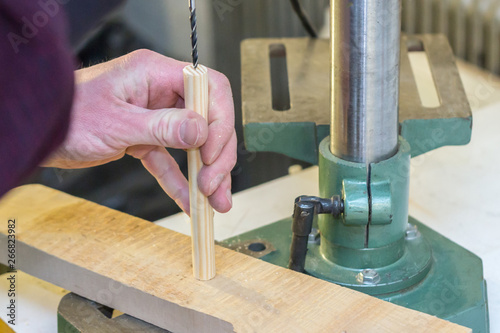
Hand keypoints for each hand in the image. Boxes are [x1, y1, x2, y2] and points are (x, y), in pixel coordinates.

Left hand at [43, 50, 235, 213]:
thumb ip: (162, 126)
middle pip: (208, 119)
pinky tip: (190, 201)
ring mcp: (154, 116)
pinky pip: (169, 160)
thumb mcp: (117, 122)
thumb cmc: (67, 115)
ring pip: (193, 143)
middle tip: (214, 184)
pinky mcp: (144, 138)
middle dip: (216, 154)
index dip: (219, 121)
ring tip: (216, 201)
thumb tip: (201, 130)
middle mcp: (160, 91)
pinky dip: (179, 181)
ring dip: (206, 172)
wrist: (39, 133)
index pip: (209, 88)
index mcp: (156, 73)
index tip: (212, 153)